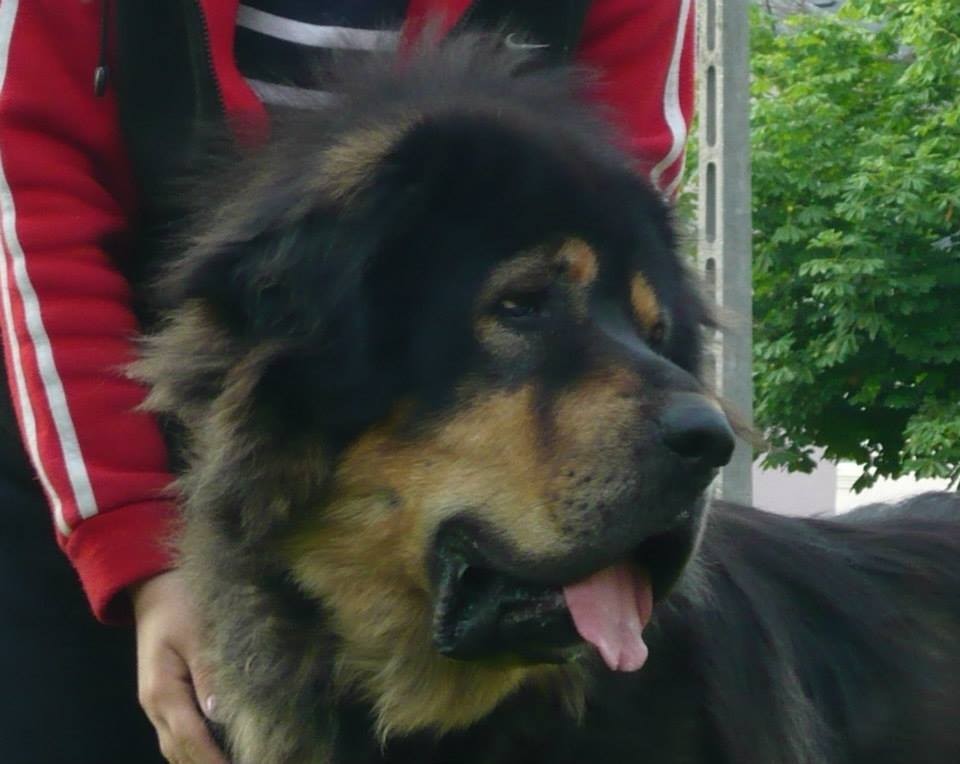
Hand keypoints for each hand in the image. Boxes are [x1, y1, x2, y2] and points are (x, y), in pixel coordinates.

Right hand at [132, 570, 229, 763]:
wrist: (155, 586)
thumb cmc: (179, 602)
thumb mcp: (197, 632)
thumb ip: (208, 673)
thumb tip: (220, 714)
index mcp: (163, 691)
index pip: (191, 740)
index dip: (216, 761)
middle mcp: (154, 705)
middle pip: (181, 751)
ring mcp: (156, 704)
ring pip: (176, 748)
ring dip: (201, 760)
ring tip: (237, 761)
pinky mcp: (164, 698)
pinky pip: (177, 734)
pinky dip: (195, 749)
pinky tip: (218, 750)